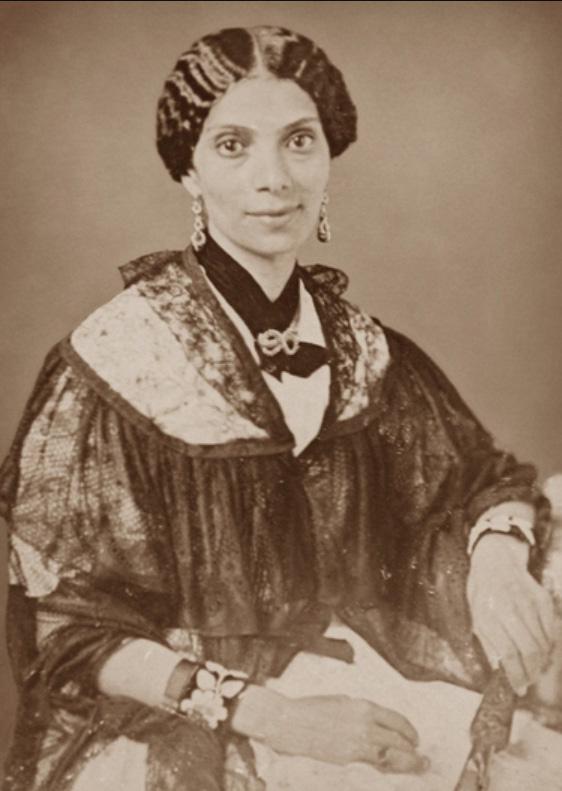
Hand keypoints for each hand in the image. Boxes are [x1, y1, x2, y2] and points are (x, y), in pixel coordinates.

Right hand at [231, 686, 428, 773]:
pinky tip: (392, 770)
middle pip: (398, 740)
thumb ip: (359, 712)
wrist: (288, 722)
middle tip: (423, 759)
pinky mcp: (348, 759)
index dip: (409, 731)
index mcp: (363, 706)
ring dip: (407, 762)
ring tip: (416, 766)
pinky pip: (374, 765)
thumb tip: (374, 723)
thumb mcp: (340, 702)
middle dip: (413, 751)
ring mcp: (357, 743)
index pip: (396, 720)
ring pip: (391, 755)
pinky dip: (387, 768)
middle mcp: (364, 723)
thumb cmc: (311, 709)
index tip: (415, 739)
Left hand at [467, 533, 554, 693]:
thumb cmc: (481, 590)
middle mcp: (511, 607)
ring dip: (541, 662)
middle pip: (530, 650)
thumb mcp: (475, 615)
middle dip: (532, 672)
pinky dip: (548, 646)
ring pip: (543, 642)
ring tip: (534, 669)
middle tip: (528, 681)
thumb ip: (488, 642)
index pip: (509, 652)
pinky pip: (551, 630)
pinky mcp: (543, 599)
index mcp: (489, 612)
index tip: (518, 688)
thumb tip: (502, 669)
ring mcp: (529, 602)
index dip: (516, 674)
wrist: (496, 560)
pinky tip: (541, 651)